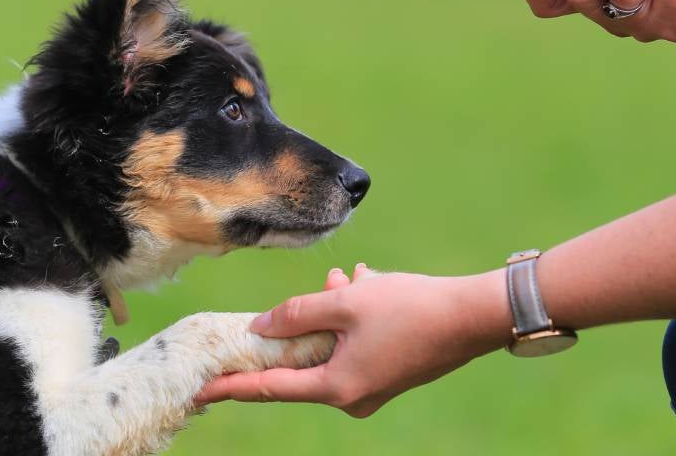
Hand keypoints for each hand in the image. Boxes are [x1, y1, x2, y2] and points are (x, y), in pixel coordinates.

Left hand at [195, 264, 510, 416]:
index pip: (269, 388)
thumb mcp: (346, 303)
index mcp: (336, 386)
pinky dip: (353, 317)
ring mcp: (373, 387)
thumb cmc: (410, 307)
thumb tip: (260, 327)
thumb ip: (297, 313)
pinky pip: (355, 345)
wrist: (474, 316)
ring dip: (332, 311)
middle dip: (300, 324)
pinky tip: (366, 284)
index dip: (232, 386)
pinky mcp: (389, 373)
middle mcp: (353, 396)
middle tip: (311, 293)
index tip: (200, 389)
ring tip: (348, 279)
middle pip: (303, 362)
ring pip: (332, 345)